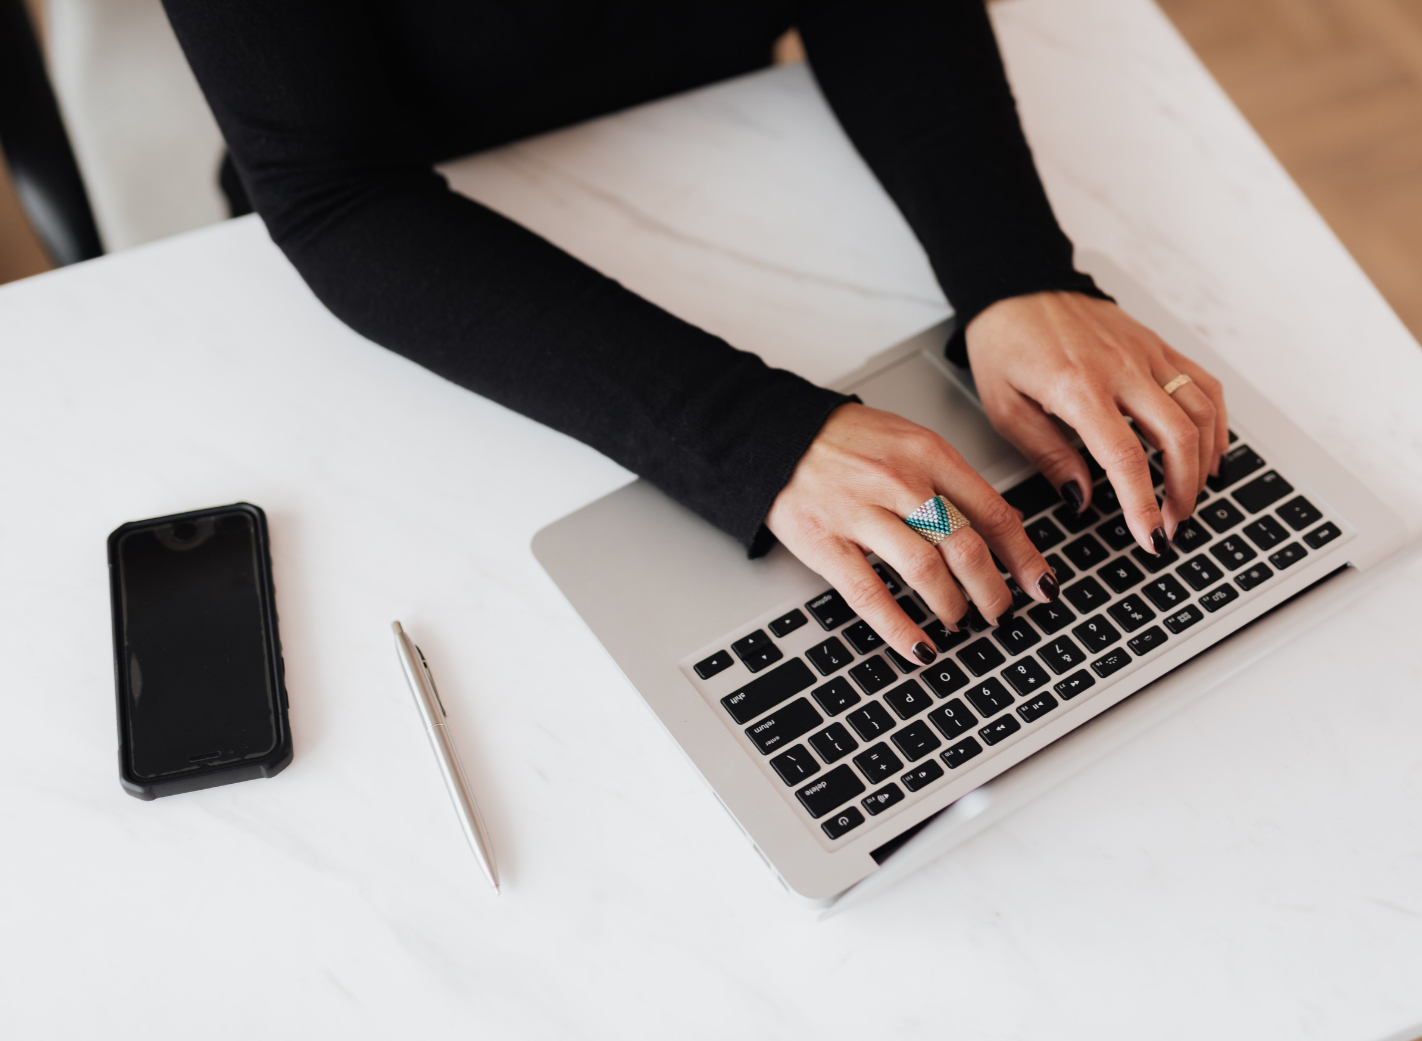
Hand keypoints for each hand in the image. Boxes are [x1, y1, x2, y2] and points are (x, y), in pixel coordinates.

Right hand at [765, 403, 1056, 665]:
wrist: (776, 435)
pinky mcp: (827, 544)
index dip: (1023, 556)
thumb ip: (952, 481)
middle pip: (966, 547)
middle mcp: (900, 483)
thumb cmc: (845, 441)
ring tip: (959, 620)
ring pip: (926, 572)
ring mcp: (862, 514)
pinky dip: (900, 628)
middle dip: (993, 590)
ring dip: (952, 606)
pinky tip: (919, 646)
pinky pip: (871, 595)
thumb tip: (1000, 524)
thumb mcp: (910, 442)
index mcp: (928, 455)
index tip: (1040, 583)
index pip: (993, 512)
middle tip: (1000, 611)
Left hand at [966, 291, 1227, 553]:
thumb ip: (1048, 455)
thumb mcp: (1006, 408)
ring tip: (1188, 497)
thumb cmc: (1004, 344)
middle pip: (1177, 438)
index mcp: (1079, 387)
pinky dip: (1216, 421)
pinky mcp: (1157, 344)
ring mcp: (1145, 353)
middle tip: (1171, 525)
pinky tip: (1209, 450)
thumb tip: (1083, 498)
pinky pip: (1203, 383)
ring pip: (1200, 411)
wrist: (1016, 284)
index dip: (1144, 505)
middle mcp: (1121, 367)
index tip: (1152, 537)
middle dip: (1182, 490)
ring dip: (1203, 462)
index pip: (1127, 458)